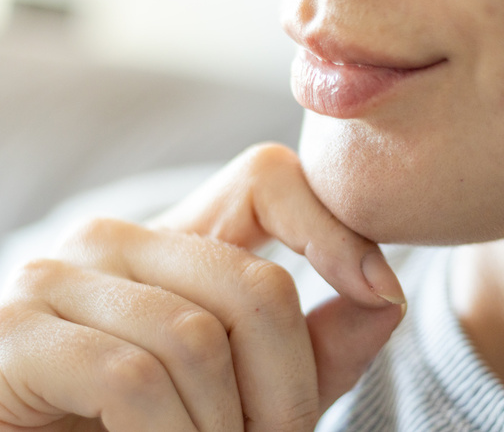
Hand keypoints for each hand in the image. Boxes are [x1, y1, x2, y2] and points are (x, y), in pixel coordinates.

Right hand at [0, 144, 404, 430]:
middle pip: (257, 286)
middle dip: (288, 389)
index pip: (269, 177)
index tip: (381, 291)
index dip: (334, 229)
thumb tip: (386, 298)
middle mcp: (116, 240)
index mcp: (175, 239)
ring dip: (228, 429)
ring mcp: (58, 276)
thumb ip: (318, 345)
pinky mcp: (15, 332)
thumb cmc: (150, 425)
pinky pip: (134, 379)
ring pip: (198, 340)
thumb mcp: (252, 388)